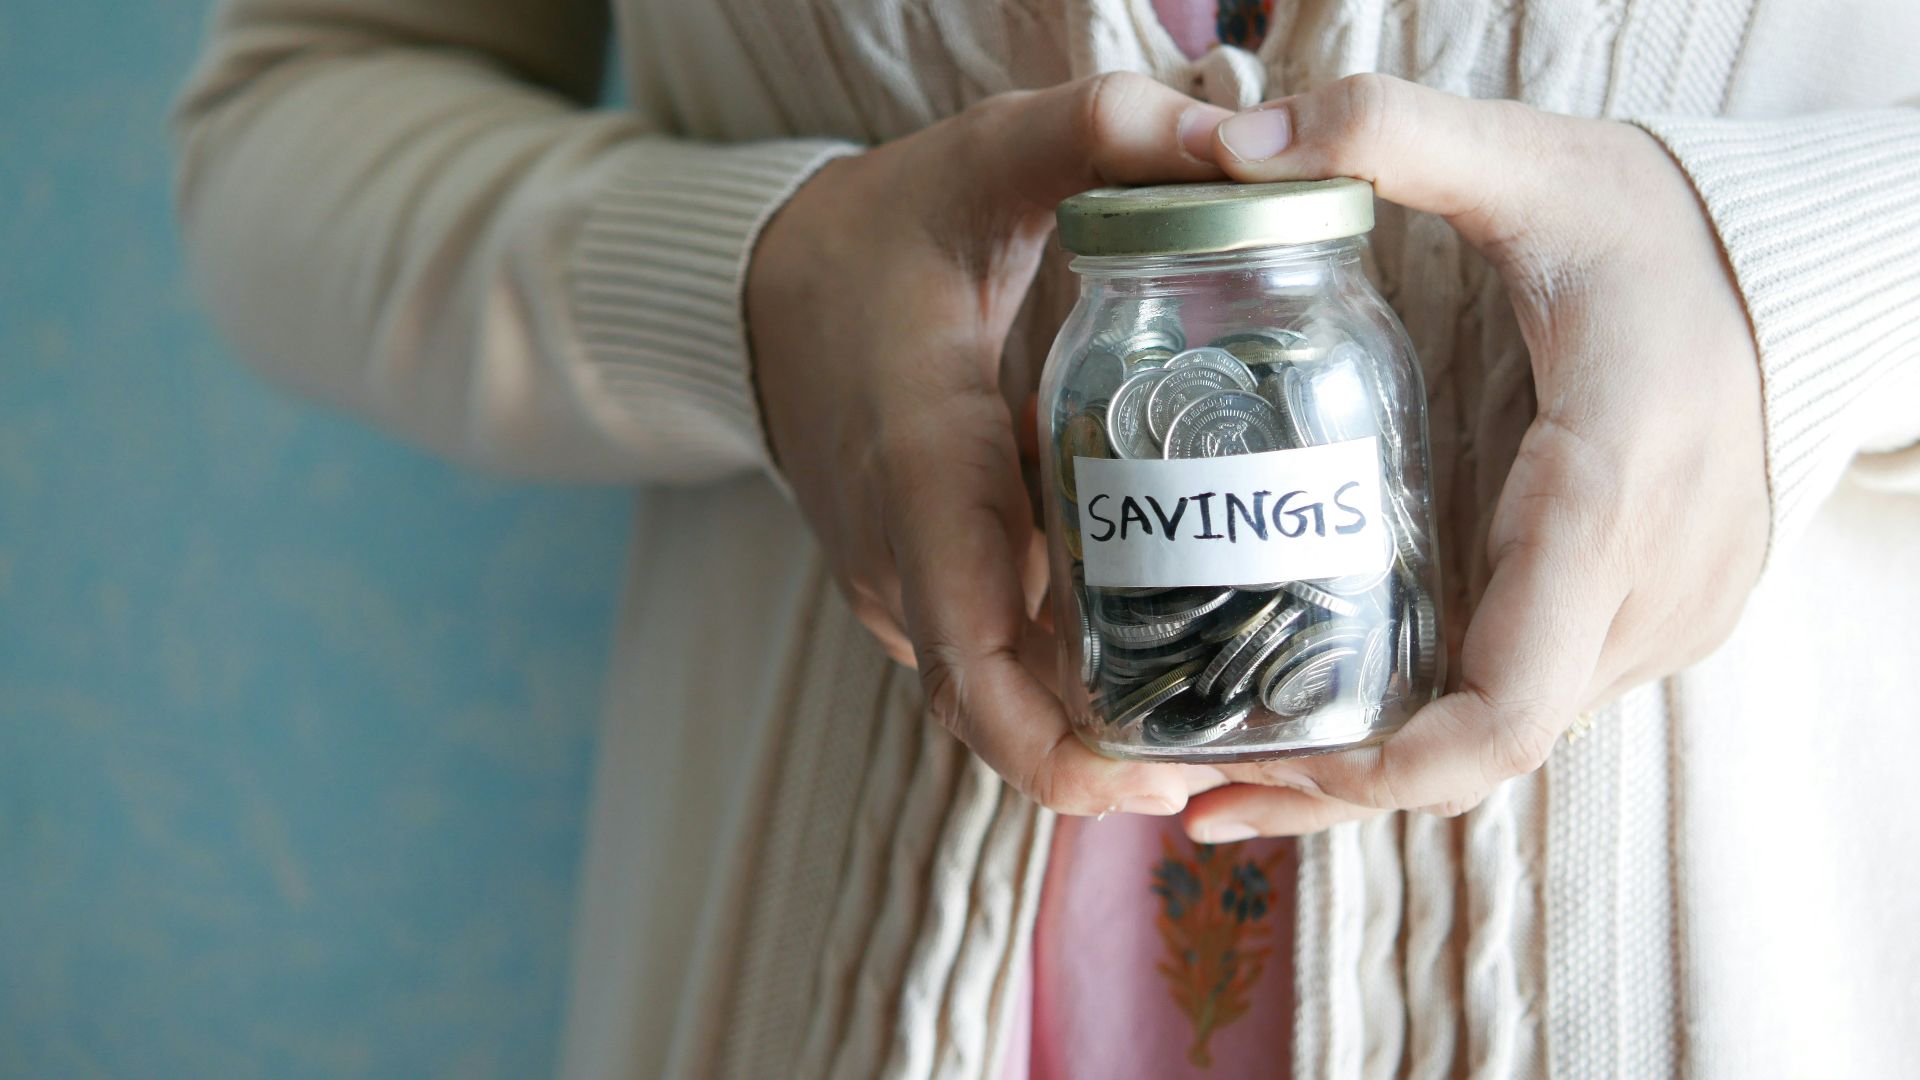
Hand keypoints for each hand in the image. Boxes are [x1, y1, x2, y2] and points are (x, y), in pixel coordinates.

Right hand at [748, 75, 1233, 815]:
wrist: (759, 291)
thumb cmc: (880, 234)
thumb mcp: (983, 160)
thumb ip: (1100, 132)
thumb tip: (1243, 139)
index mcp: (921, 472)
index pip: (971, 663)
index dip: (1058, 752)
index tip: (1164, 779)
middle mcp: (899, 556)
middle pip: (999, 712)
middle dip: (1111, 759)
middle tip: (1243, 749)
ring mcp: (896, 584)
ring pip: (996, 695)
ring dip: (1095, 723)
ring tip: (1228, 708)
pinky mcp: (909, 585)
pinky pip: (988, 658)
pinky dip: (1064, 675)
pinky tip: (1163, 645)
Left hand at [1180, 75, 1768, 840]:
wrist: (1797, 268)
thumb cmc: (1661, 228)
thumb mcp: (1531, 164)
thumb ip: (1391, 135)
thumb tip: (1232, 141)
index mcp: (1606, 497)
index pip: (1507, 703)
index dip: (1389, 769)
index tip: (1272, 768)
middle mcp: (1645, 590)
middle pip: (1483, 747)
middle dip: (1340, 782)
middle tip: (1190, 790)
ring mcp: (1659, 619)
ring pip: (1503, 737)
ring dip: (1376, 766)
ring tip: (1229, 766)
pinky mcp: (1648, 619)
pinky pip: (1528, 700)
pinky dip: (1431, 726)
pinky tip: (1330, 715)